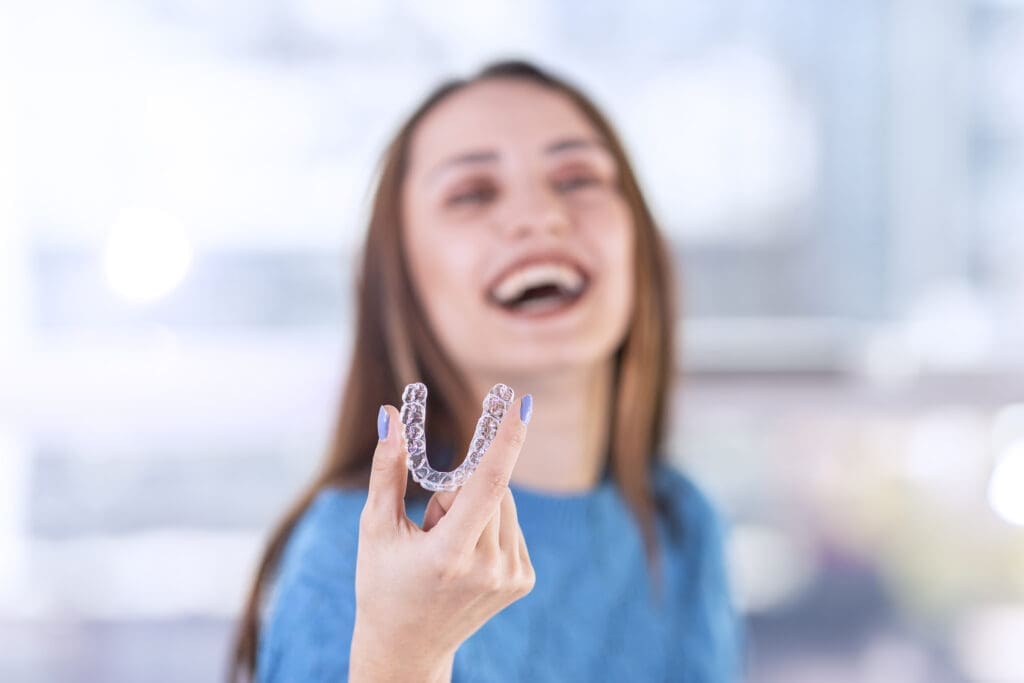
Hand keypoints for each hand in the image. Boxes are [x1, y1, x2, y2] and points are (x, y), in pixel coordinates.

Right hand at [350, 396, 535, 681]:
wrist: (407, 647)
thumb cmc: (382, 582)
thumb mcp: (375, 527)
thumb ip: (387, 468)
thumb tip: (390, 415)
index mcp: (449, 555)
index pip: (487, 484)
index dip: (505, 440)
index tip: (520, 405)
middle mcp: (488, 568)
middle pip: (492, 486)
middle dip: (460, 487)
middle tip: (431, 524)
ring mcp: (512, 577)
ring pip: (505, 502)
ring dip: (476, 506)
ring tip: (445, 545)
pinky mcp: (524, 580)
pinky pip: (511, 524)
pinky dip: (489, 525)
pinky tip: (465, 557)